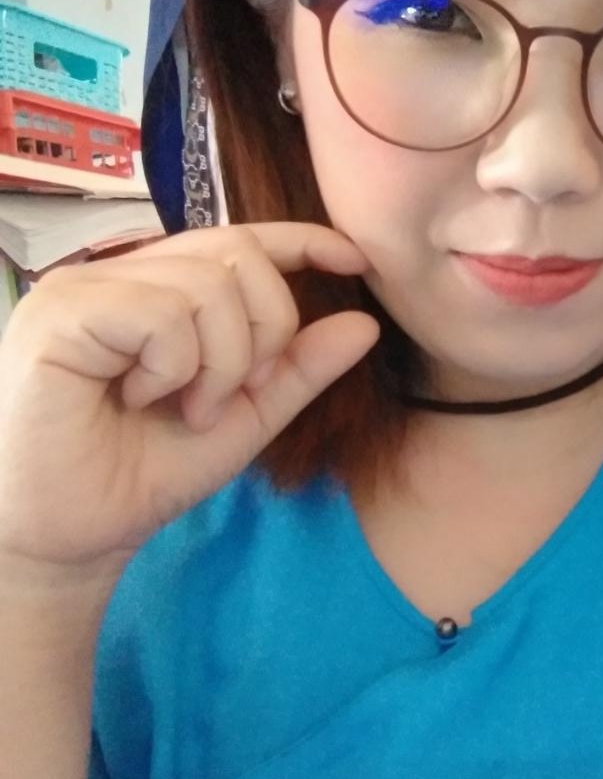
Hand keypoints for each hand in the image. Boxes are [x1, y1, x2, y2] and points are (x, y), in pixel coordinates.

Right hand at [0, 222, 379, 579]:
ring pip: (206, 284)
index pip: (239, 240)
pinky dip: (175, 366)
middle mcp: (118, 274)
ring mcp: (84, 287)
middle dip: (264, 330)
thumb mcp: (242, 418)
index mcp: (157, 289)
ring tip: (182, 409)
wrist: (70, 539)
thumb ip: (297, 370)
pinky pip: (162, 312)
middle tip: (228, 397)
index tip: (354, 261)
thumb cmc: (139, 476)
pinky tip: (141, 399)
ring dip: (219, 362)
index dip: (302, 240)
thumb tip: (366, 323)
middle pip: (237, 255)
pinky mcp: (60, 311)